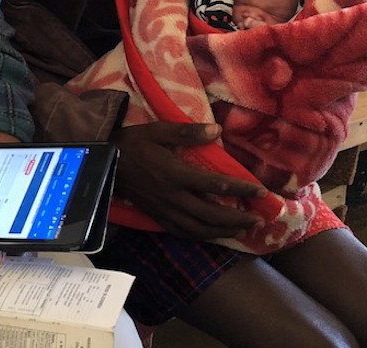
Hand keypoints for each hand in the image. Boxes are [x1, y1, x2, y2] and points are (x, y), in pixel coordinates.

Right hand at [112, 122, 266, 240]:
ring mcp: (165, 210)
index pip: (216, 185)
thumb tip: (218, 130)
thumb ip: (188, 131)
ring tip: (241, 231)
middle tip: (259, 220)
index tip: (262, 192)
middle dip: (238, 219)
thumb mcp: (158, 130)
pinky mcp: (157, 216)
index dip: (241, 189)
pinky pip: (182, 232)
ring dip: (223, 231)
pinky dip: (201, 237)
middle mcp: (173, 196)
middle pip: (212, 214)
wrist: (105, 162)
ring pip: (199, 228)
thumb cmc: (133, 143)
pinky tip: (211, 236)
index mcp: (176, 173)